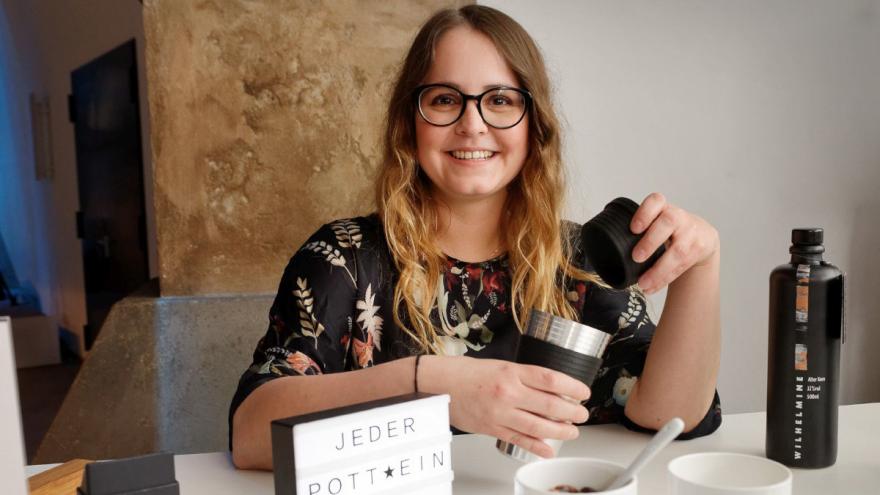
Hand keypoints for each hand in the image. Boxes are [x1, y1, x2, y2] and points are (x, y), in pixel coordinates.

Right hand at [419, 356, 589, 457]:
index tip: (584, 392)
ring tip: (572, 432)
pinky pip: (520, 440)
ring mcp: (500, 413)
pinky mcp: (492, 429)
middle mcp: (508, 392)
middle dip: (572, 412)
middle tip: (582, 414)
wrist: (438, 384)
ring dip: (560, 431)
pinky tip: (550, 450)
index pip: (551, 379)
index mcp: (511, 372)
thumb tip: (550, 387)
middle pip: (550, 404)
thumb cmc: (465, 373)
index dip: (572, 387)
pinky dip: (537, 447)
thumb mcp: (499, 365)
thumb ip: (523, 376)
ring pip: (539, 426)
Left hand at [630, 192, 719, 294]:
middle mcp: (678, 217)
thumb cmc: (667, 229)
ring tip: (642, 283)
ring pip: (677, 251)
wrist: (702, 235)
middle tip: (636, 257)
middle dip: (651, 241)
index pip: (656, 201)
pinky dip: (663, 280)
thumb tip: (603, 244)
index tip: (633, 229)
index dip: (644, 213)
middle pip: (668, 223)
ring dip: (658, 270)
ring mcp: (690, 234)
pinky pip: (680, 267)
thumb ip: (637, 228)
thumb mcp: (655, 221)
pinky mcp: (697, 250)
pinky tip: (651, 288)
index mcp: (662, 207)